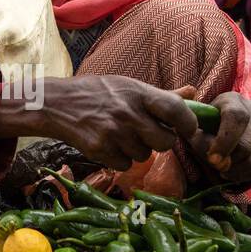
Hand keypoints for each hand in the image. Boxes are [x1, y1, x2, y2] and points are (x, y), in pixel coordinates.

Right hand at [0, 75, 197, 170]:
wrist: (56, 104)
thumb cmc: (97, 93)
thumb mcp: (128, 86)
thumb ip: (162, 94)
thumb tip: (194, 92)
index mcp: (138, 93)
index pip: (176, 110)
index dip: (188, 123)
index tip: (188, 129)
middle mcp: (127, 113)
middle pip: (165, 142)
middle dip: (161, 142)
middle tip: (148, 134)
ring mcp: (113, 133)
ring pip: (144, 156)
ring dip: (137, 150)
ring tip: (121, 135)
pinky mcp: (99, 150)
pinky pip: (124, 164)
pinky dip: (119, 159)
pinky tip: (108, 144)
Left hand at [179, 89, 250, 186]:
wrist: (226, 120)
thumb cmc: (206, 123)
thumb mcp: (197, 124)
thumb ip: (198, 136)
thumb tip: (212, 157)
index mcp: (234, 100)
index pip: (236, 118)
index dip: (224, 141)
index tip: (211, 158)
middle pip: (246, 145)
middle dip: (228, 161)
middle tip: (214, 166)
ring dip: (236, 171)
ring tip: (223, 171)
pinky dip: (247, 175)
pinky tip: (234, 173)